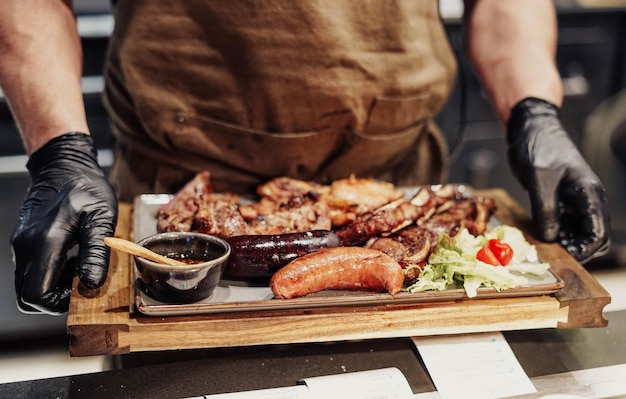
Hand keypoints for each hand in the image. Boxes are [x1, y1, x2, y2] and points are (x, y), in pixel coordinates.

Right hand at [11, 132, 117, 314]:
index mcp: (44, 244)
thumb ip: (96, 253)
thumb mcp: (101, 219)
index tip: (82, 288)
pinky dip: (49, 273)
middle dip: (55, 299)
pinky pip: (31, 270)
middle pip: (28, 296)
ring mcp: (21, 244)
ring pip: (27, 284)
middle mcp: (25, 247)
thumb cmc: (85, 188)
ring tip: (80, 266)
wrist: (63, 165)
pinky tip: (72, 258)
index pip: (36, 295)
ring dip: (53, 286)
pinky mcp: (23, 241)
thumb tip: (91, 284)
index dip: (59, 303)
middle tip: (81, 281)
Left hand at [506, 97, 609, 263]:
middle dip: (577, 249)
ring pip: (578, 232)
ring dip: (565, 242)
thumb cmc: (538, 147)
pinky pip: (563, 223)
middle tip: (553, 254)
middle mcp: (587, 198)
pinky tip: (540, 235)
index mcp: (589, 193)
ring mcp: (574, 199)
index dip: (584, 250)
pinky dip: (555, 232)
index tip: (565, 259)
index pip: (598, 232)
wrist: (530, 128)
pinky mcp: (560, 199)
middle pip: (593, 236)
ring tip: (544, 247)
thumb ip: (545, 209)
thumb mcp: (539, 179)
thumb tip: (549, 237)